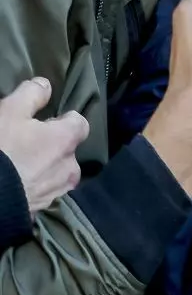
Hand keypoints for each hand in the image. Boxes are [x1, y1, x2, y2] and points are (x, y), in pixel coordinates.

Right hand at [0, 78, 85, 214]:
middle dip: (53, 147)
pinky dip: (35, 186)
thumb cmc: (0, 148)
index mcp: (67, 141)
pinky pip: (43, 192)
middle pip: (68, 151)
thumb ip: (32, 95)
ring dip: (45, 168)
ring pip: (57, 174)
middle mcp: (70, 167)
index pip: (80, 124)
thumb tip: (46, 85)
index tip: (47, 120)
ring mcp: (56, 191)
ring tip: (21, 165)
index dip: (65, 120)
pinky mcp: (40, 209)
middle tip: (28, 144)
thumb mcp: (10, 111)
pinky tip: (18, 182)